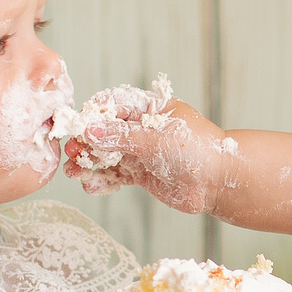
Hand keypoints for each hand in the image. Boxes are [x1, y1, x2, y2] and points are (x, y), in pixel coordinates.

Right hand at [65, 92, 228, 213]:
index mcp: (148, 109)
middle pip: (104, 131)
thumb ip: (121, 136)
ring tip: (74, 173)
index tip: (76, 127)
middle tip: (71, 152)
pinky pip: (116, 175)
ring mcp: (140, 152)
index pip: (112, 105)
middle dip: (86, 142)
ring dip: (89, 163)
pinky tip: (91, 186)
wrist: (219, 182)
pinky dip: (102, 180)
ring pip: (107, 154)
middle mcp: (141, 128)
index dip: (92, 115)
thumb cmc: (195, 150)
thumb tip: (88, 130)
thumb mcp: (155, 139)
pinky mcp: (141, 174)